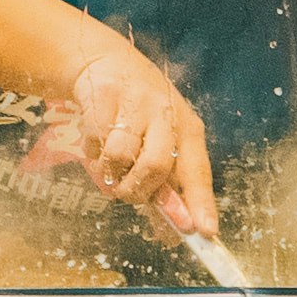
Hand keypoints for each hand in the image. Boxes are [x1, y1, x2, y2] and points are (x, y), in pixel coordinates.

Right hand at [0, 0, 218, 241]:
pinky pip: (94, 142)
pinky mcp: (103, 96)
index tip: (204, 232)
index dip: (200, 203)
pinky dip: (92, 153)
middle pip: (155, 168)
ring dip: (109, 172)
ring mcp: (134, 102)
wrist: (107, 63)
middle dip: (136, 191)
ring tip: (109, 165)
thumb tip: (172, 234)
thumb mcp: (161, 143)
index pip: (197, 171)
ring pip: (120, 156)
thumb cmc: (141, 114)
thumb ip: (167, 187)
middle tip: (126, 194)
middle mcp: (166, 113)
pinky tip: (96, 143)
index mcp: (188, 128)